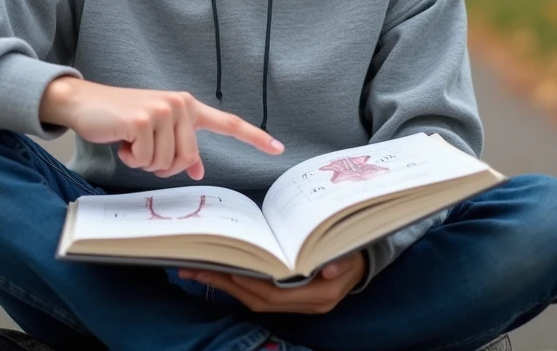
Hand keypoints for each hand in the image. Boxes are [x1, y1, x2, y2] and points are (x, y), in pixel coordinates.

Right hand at [40, 76, 283, 179]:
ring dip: (143, 162)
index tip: (278, 148)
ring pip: (165, 164)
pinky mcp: (144, 121)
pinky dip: (130, 158)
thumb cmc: (121, 120)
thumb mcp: (155, 133)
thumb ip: (179, 147)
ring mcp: (163, 111)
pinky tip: (121, 139)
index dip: (253, 137)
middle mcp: (180, 105)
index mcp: (187, 106)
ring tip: (130, 141)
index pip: (227, 123)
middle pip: (187, 160)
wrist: (85, 103)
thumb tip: (196, 170)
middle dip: (162, 165)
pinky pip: (145, 160)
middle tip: (142, 150)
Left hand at [179, 252, 366, 313]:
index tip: (224, 267)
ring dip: (226, 286)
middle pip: (258, 299)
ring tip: (198, 271)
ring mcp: (297, 304)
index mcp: (319, 296)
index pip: (274, 293)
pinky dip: (238, 286)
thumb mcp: (351, 253)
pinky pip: (258, 296)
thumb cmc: (353, 252)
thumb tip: (330, 266)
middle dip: (226, 284)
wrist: (362, 264)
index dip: (248, 282)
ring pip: (255, 300)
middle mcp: (305, 304)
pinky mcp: (290, 299)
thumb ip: (341, 261)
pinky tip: (220, 274)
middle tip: (195, 269)